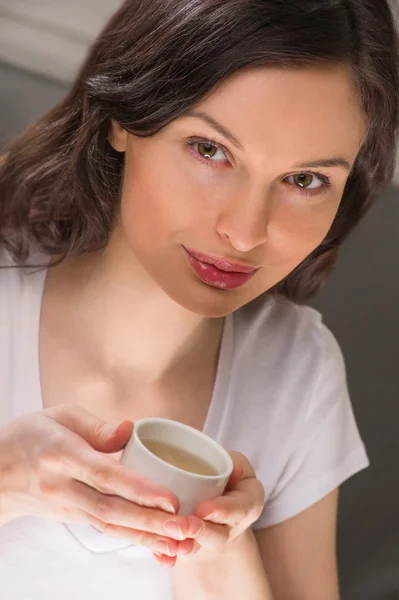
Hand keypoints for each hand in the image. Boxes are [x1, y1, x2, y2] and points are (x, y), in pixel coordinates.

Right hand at [0, 405, 202, 563]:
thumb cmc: (31, 435)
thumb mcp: (59, 415)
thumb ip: (96, 425)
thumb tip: (131, 430)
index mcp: (62, 455)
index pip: (104, 474)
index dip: (138, 488)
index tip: (170, 498)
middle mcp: (64, 487)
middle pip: (111, 509)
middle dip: (151, 521)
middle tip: (186, 528)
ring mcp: (67, 507)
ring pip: (110, 526)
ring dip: (147, 536)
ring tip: (181, 542)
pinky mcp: (73, 517)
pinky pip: (106, 530)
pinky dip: (133, 539)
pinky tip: (159, 545)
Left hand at [170, 451, 264, 565]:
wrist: (214, 493)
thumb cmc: (228, 472)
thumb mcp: (236, 462)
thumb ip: (235, 463)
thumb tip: (235, 467)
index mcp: (248, 503)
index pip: (239, 509)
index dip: (221, 511)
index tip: (202, 509)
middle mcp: (232, 526)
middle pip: (219, 535)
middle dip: (202, 532)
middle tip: (186, 526)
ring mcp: (212, 538)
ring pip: (200, 547)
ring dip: (185, 546)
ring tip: (172, 544)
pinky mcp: (192, 544)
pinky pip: (181, 551)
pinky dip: (169, 554)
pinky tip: (159, 555)